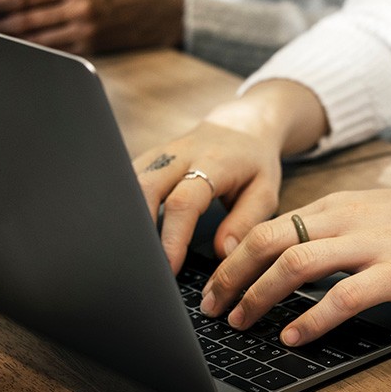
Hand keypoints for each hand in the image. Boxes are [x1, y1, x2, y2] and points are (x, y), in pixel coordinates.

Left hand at [0, 0, 183, 54]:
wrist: (163, 16)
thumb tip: (24, 2)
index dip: (1, 3)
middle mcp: (79, 8)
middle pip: (29, 19)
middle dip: (1, 24)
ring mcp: (87, 31)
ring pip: (40, 39)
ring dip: (14, 40)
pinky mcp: (93, 49)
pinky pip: (58, 52)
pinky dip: (38, 51)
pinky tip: (24, 51)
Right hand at [134, 122, 282, 274]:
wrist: (243, 125)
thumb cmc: (254, 163)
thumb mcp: (264, 192)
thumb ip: (245, 222)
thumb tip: (222, 252)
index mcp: (212, 162)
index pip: (183, 202)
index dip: (173, 236)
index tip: (168, 265)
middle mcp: (180, 154)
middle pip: (145, 188)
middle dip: (139, 228)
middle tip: (143, 263)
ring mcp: (160, 154)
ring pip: (130, 183)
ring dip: (128, 217)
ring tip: (134, 252)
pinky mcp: (148, 158)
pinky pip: (128, 181)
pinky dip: (125, 206)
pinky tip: (128, 232)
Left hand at [200, 177, 390, 346]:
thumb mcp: (375, 212)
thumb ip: (336, 230)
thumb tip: (297, 259)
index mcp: (338, 205)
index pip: (269, 226)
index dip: (233, 257)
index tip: (215, 283)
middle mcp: (346, 219)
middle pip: (268, 241)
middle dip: (231, 276)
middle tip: (212, 307)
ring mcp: (370, 244)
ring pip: (294, 264)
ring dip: (258, 295)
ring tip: (241, 322)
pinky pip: (341, 296)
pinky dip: (310, 319)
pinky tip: (294, 336)